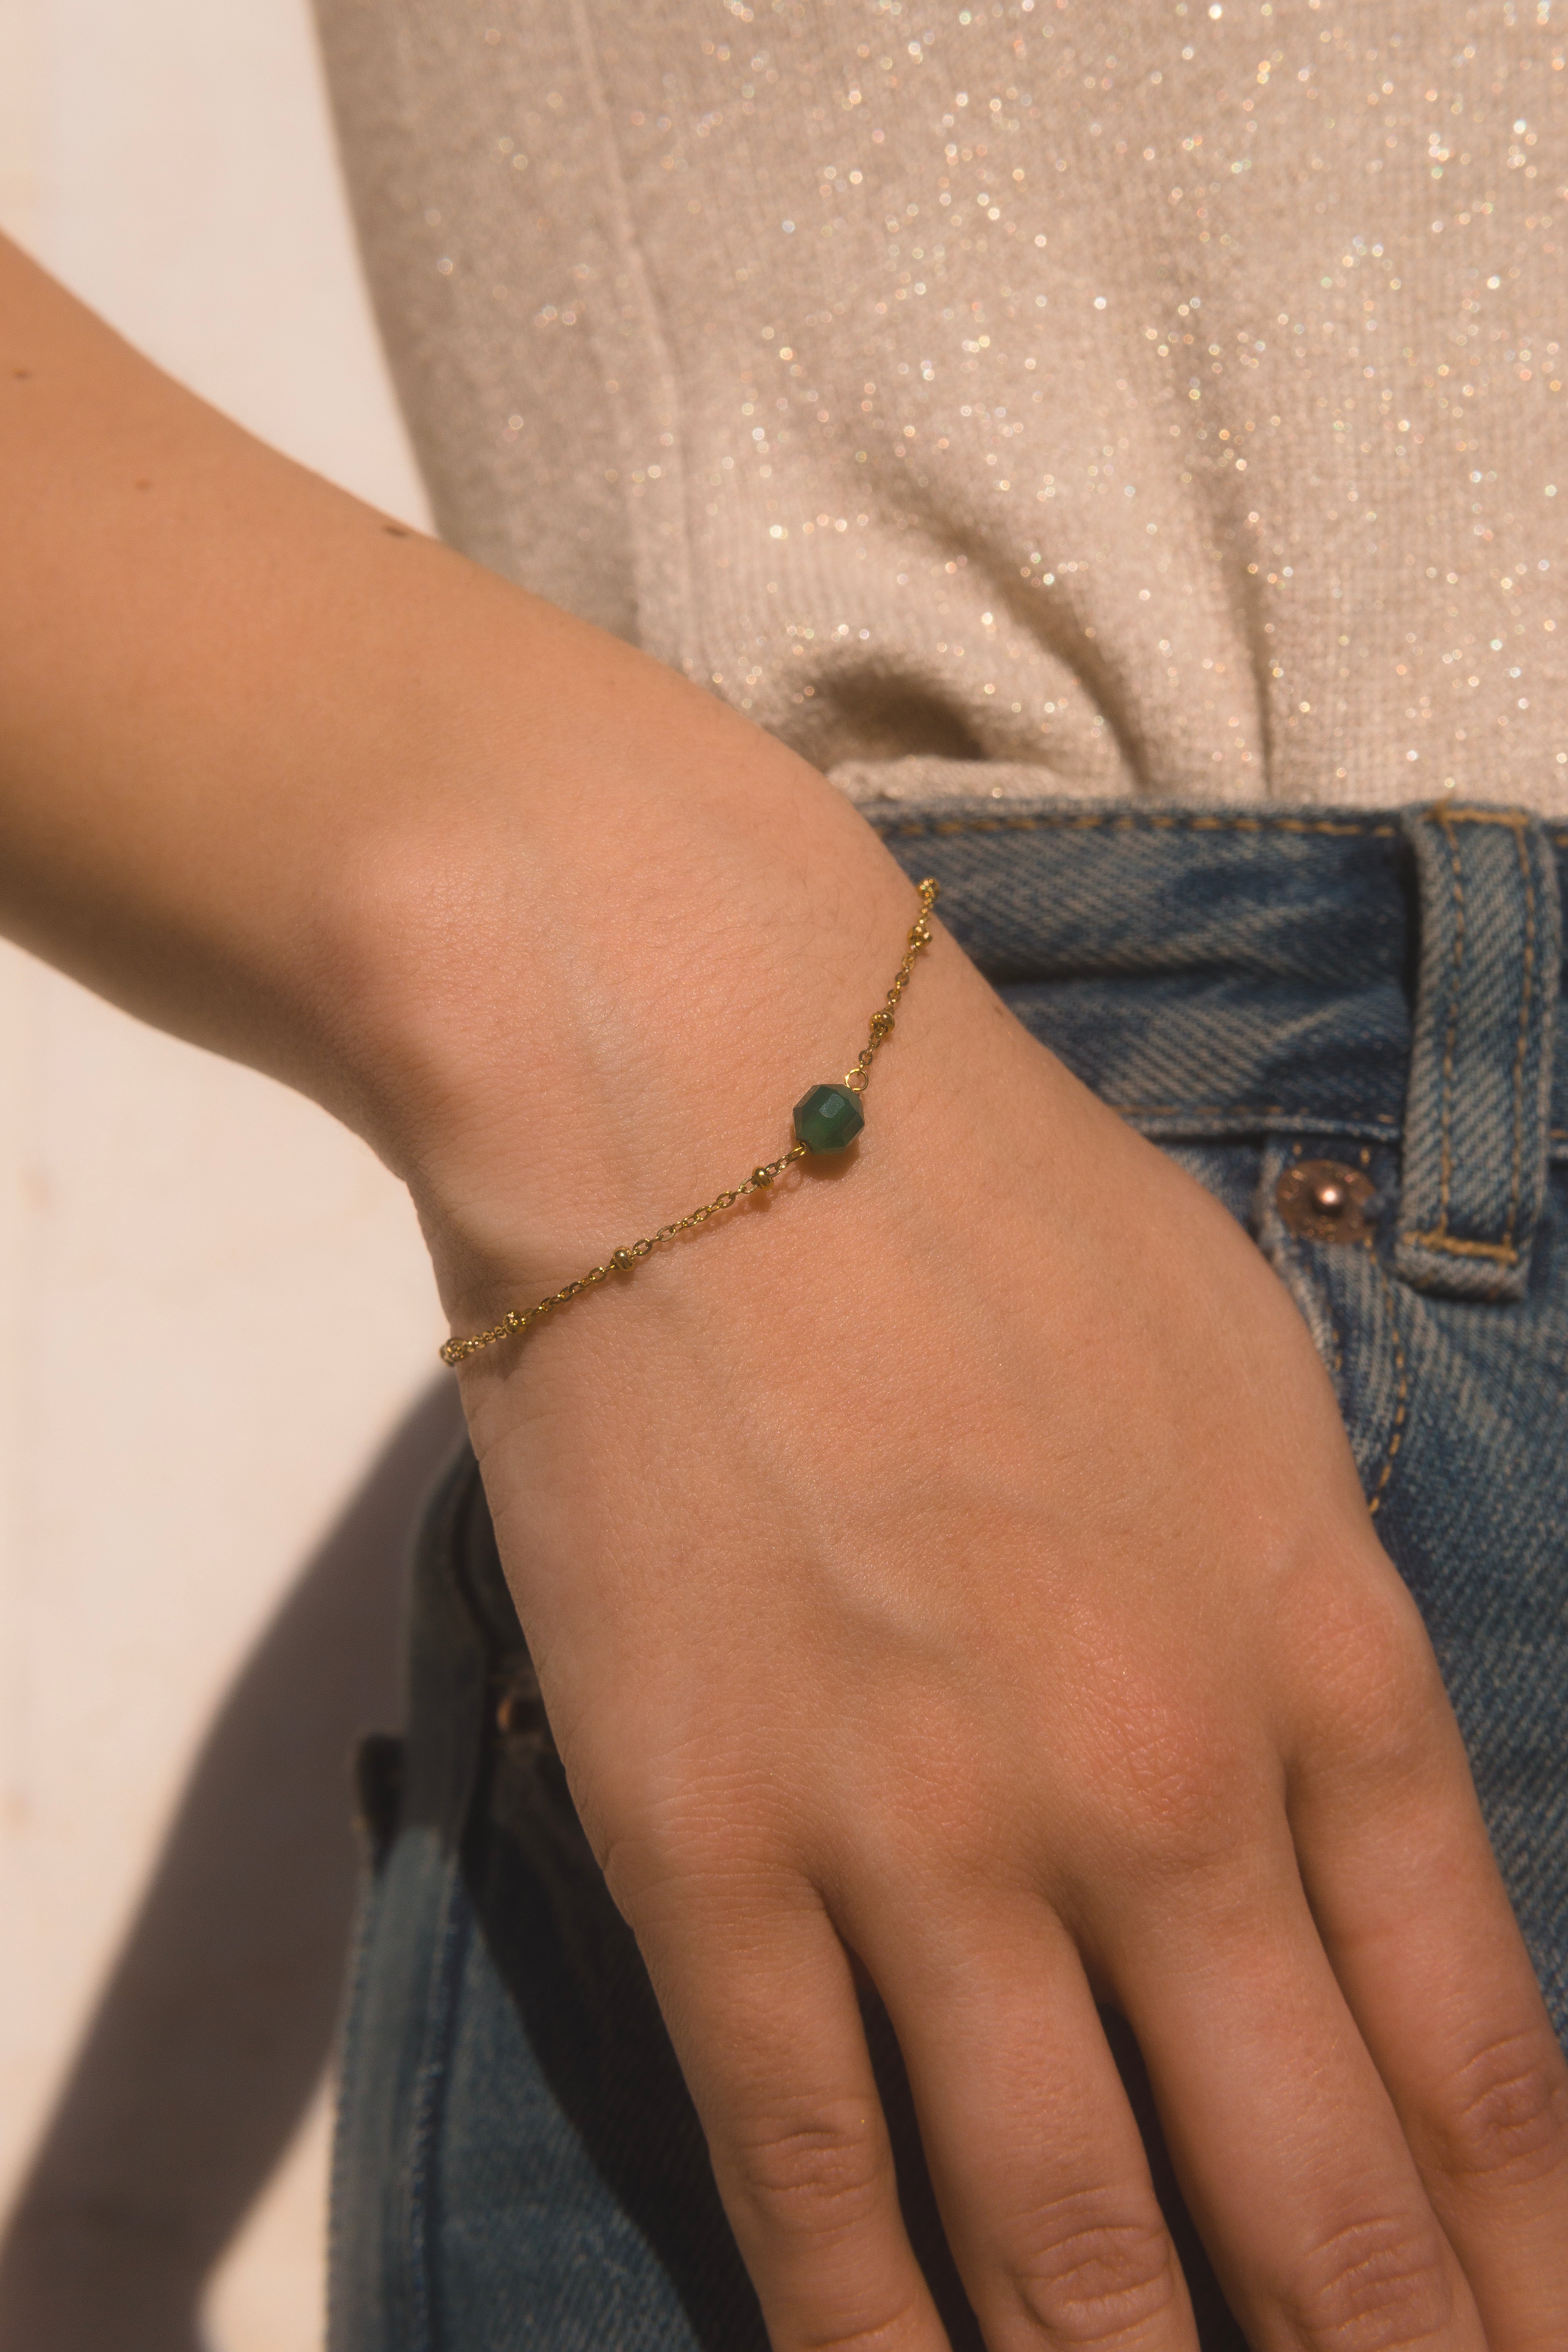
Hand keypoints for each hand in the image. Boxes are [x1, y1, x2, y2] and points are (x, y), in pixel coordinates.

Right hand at [441, 883, 1567, 2351]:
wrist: (713, 1084)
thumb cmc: (991, 1207)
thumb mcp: (1243, 1387)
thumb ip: (1308, 1622)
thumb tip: (1336, 1838)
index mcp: (1314, 1653)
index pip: (1481, 2052)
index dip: (1531, 2256)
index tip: (1536, 2347)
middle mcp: (1154, 1783)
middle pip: (1316, 2193)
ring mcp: (928, 1836)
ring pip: (1073, 2239)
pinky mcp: (711, 1849)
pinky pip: (814, 2168)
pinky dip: (873, 2333)